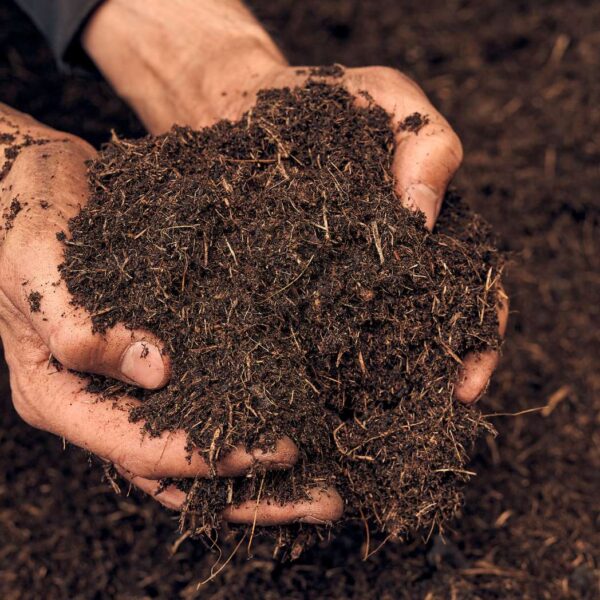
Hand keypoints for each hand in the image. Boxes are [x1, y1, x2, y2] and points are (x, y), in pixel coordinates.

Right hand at [0, 107, 341, 523]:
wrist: (37, 182)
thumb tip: (158, 372)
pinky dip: (243, 415)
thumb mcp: (38, 264)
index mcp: (58, 393)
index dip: (203, 454)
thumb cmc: (25, 216)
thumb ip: (80, 322)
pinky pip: (201, 398)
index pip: (134, 445)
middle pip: (175, 462)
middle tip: (323, 500)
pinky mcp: (154, 355)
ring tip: (324, 481)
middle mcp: (96, 399)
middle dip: (248, 485)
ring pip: (195, 438)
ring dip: (257, 463)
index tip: (275, 452)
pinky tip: (290, 419)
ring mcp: (126, 382)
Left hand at [83, 0, 507, 404]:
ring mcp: (326, 284)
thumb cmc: (325, 99)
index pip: (469, 298)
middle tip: (416, 423)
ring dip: (366, 389)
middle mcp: (379, 271)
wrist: (240, 104)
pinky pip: (292, 328)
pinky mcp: (274, 285)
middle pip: (417, 338)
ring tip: (361, 426)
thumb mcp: (389, 100)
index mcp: (422, 236)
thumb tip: (423, 218)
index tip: (467, 382)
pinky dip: (299, 362)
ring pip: (356, 347)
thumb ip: (427, 146)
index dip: (477, 342)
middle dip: (426, 383)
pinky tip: (294, 391)